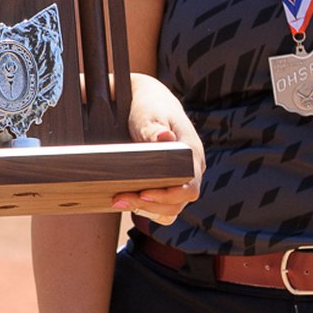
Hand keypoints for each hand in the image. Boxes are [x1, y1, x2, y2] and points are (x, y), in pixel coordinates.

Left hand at [113, 73, 204, 225]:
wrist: (150, 102)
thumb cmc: (150, 106)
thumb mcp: (149, 115)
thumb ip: (155, 129)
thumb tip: (165, 137)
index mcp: (193, 152)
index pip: (190, 188)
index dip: (168, 196)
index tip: (143, 193)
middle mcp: (192, 169)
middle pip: (179, 203)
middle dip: (149, 205)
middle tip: (119, 198)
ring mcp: (182, 178)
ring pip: (171, 208)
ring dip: (146, 210)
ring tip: (119, 200)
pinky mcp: (170, 182)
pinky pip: (164, 206)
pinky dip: (148, 209)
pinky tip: (128, 201)